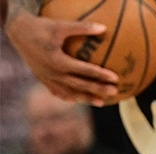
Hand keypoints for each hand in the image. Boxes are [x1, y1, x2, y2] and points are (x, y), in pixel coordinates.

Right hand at [5, 11, 119, 104]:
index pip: (83, 70)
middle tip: (114, 91)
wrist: (17, 32)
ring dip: (85, 98)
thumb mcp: (60, 26)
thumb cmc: (41, 27)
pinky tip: (77, 100)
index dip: (99, 74)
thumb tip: (104, 28)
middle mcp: (52, 73)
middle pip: (79, 85)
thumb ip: (81, 28)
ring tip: (102, 103)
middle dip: (97, 89)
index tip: (115, 78)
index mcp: (57, 61)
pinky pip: (57, 91)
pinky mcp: (42, 79)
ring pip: (69, 92)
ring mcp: (46, 78)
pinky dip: (68, 96)